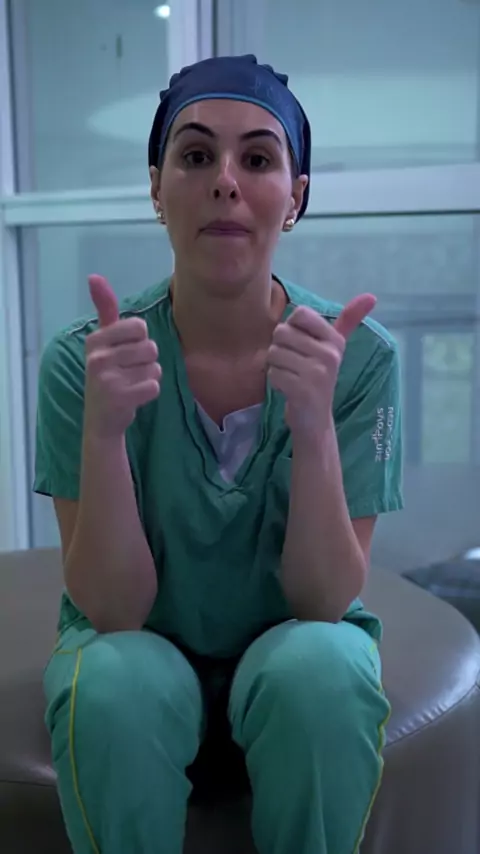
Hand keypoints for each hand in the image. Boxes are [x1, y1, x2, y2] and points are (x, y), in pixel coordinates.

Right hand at [84, 275, 161, 439]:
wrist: (101, 420)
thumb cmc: (107, 373)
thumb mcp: (103, 341)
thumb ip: (105, 309)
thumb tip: (94, 276)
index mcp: (95, 340)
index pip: (139, 326)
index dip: (140, 340)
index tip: (125, 352)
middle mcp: (97, 357)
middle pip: (151, 347)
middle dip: (146, 360)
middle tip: (128, 372)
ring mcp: (107, 378)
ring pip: (155, 366)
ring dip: (149, 376)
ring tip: (131, 383)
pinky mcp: (120, 398)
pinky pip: (155, 385)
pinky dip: (150, 392)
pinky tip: (134, 397)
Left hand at [267, 294, 376, 439]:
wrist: (314, 419)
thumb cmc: (318, 376)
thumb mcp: (334, 347)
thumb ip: (348, 320)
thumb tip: (371, 296)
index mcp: (335, 341)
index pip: (301, 313)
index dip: (291, 326)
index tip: (300, 343)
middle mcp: (329, 355)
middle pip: (281, 332)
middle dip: (279, 348)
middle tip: (293, 363)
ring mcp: (316, 373)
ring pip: (274, 353)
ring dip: (276, 365)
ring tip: (292, 376)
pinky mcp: (302, 390)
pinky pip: (272, 373)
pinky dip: (275, 381)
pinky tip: (288, 389)